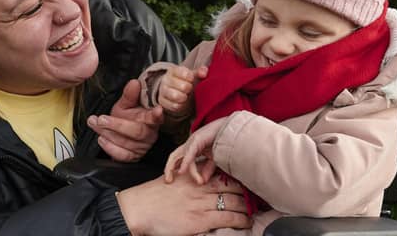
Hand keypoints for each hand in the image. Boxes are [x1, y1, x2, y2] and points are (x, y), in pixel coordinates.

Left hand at [87, 79, 163, 161]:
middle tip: (102, 119)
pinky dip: (109, 147)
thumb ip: (129, 95)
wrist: (120, 133)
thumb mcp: (126, 104)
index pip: (156, 117)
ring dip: (108, 133)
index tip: (158, 110)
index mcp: (152, 119)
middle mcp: (150, 134)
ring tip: (96, 124)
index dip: (157, 115)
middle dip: (117, 125)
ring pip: (127, 143)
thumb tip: (134, 83)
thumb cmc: (127, 117)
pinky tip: (101, 138)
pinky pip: (122, 155)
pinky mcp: (133, 157)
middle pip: (137, 131)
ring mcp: (142, 147)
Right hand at [117, 164, 250, 235]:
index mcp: (194, 175)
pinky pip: (228, 218)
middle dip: (247, 190)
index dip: (236, 177)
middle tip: (257, 195)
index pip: (222, 173)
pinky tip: (247, 222)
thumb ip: (188, 179)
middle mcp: (201, 187)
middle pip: (232, 185)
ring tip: (255, 210)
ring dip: (248, 206)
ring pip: (235, 201)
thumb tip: (200, 180)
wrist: (139, 209)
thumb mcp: (172, 179)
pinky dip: (241, 220)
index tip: (246, 180)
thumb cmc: (152, 196)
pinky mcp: (201, 219)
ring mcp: (202, 203)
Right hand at [158, 65, 207, 116]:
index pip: (182, 72)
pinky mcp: (162, 102)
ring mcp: (163, 91)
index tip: (191, 79)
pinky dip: (180, 105)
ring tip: (185, 96)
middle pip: (182, 86)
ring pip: (176, 96)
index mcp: (173, 71)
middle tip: (189, 88)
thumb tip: (205, 72)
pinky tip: (182, 102)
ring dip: (184, 97)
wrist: (173, 90)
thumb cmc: (184, 81)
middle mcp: (166, 80)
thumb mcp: (191, 75)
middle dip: (188, 88)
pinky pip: (174, 106)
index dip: (190, 76)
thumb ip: (199, 72)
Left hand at [164, 116, 228, 183]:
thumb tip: (202, 181)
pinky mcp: (197, 139)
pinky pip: (189, 153)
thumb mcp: (215, 159)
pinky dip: (185, 163)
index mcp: (192, 148)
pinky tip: (182, 171)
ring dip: (172, 167)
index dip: (174, 169)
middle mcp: (190, 144)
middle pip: (174, 156)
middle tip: (167, 180)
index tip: (172, 180)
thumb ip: (208, 169)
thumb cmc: (224, 142)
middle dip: (168, 168)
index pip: (178, 159)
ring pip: (178, 154)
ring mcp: (192, 140)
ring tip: (170, 178)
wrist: (233, 130)